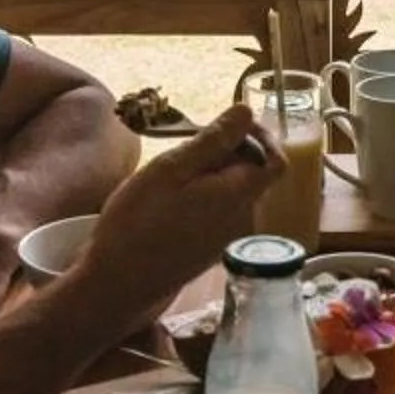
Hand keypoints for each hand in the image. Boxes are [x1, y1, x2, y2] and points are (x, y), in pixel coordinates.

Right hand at [72, 105, 280, 333]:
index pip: (275, 159)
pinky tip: (173, 200)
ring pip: (236, 193)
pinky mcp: (212, 251)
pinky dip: (207, 196)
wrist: (119, 282)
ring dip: (214, 175)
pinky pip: (222, 212)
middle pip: (255, 175)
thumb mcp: (172, 168)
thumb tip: (247, 112)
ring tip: (175, 174)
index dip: (260, 136)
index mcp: (240, 196)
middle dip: (230, 153)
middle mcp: (244, 220)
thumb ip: (214, 140)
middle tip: (188, 147)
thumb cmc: (139, 220)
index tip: (228, 124)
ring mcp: (229, 238)